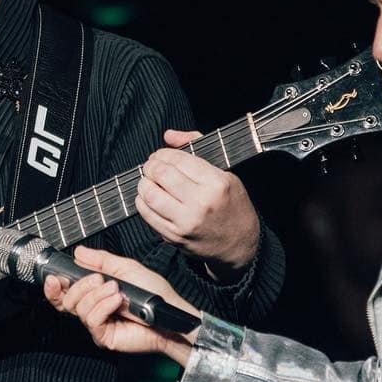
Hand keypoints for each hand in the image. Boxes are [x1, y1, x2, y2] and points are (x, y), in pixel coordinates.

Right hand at [42, 245, 195, 366]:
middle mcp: (93, 309)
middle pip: (66, 300)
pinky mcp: (104, 336)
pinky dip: (103, 306)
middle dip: (79, 285)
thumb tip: (79, 252)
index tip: (54, 276)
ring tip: (116, 289)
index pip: (65, 292)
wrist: (169, 313)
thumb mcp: (126, 268)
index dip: (54, 286)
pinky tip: (117, 301)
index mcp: (95, 293)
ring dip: (97, 294)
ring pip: (79, 308)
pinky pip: (92, 320)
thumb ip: (101, 260)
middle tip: (98, 279)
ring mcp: (98, 324)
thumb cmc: (154, 294)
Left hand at [135, 128, 260, 274]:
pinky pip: (147, 215)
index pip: (179, 160)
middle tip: (151, 166)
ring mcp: (186, 222)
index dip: (164, 154)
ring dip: (143, 183)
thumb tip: (169, 135)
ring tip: (148, 180)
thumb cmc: (232, 206)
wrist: (240, 245)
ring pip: (150, 195)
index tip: (161, 155)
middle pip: (161, 175)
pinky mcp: (174, 237)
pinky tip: (148, 197)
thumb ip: (197, 148)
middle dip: (151, 166)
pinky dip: (142, 202)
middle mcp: (201, 203)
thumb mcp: (225, 173)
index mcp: (216, 183)